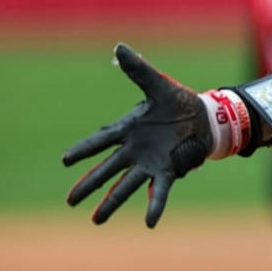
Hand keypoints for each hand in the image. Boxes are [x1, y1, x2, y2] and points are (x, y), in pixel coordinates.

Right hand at [63, 43, 211, 227]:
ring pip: (126, 186)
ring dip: (112, 203)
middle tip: (69, 200)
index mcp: (129, 129)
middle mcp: (134, 150)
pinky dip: (154, 206)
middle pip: (107, 170)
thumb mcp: (158, 84)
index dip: (84, 150)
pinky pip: (159, 192)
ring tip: (95, 220)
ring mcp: (150, 163)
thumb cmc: (178, 102)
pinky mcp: (168, 172)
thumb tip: (119, 47)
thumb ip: (138, 70)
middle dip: (88, 185)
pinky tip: (150, 223)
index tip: (66, 160)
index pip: (101, 141)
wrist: (205, 117)